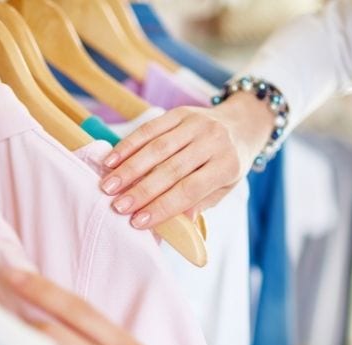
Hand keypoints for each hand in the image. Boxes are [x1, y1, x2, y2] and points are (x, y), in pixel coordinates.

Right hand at [99, 92, 273, 229]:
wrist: (243, 123)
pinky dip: (129, 144)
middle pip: (171, 169)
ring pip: (157, 147)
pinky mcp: (180, 111)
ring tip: (108, 186)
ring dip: (129, 168)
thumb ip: (200, 203)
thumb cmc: (229, 163)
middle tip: (117, 207)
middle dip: (141, 190)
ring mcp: (196, 123)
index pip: (190, 189)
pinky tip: (111, 159)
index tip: (138, 221)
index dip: (163, 206)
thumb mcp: (224, 188)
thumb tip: (177, 225)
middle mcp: (213, 141)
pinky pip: (150, 128)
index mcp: (227, 165)